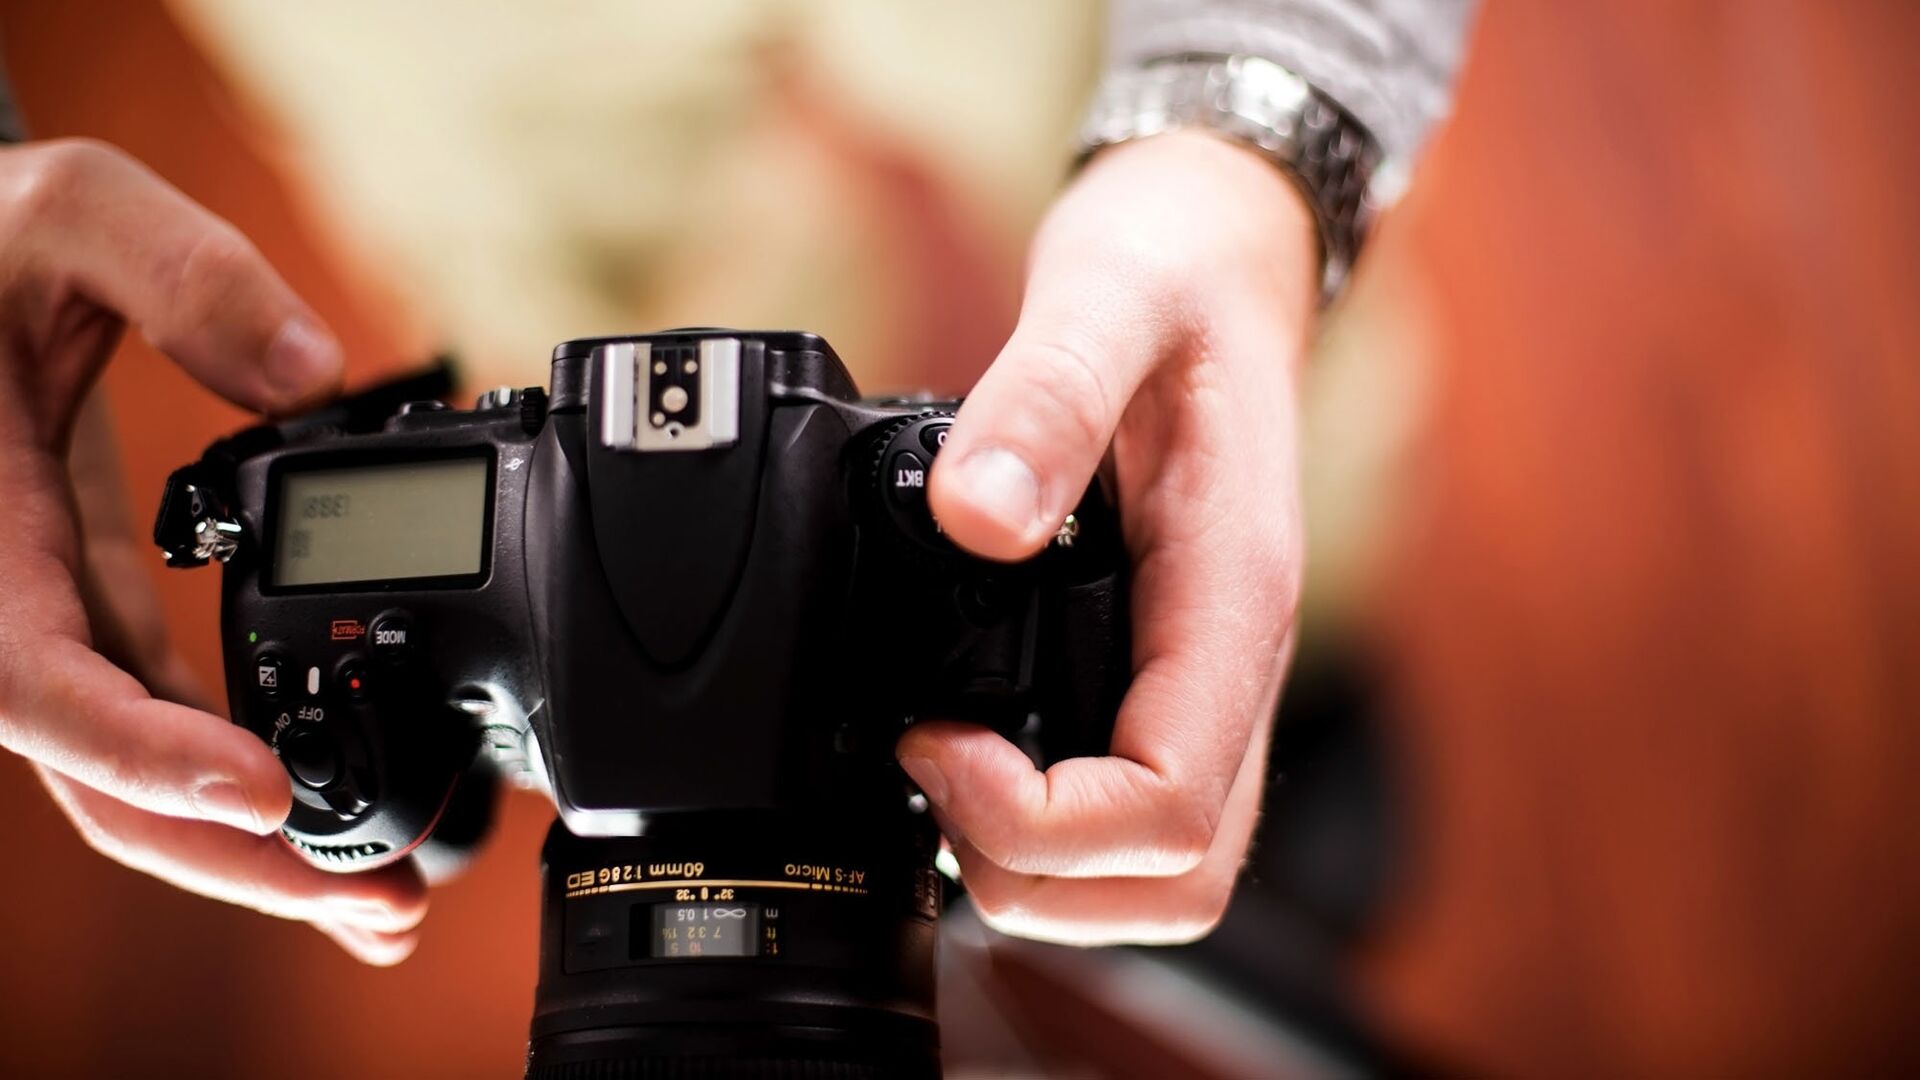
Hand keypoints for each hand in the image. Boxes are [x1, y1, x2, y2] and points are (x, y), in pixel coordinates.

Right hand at [0, 138, 424, 964]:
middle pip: (108, 781)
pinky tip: (320, 808)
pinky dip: (238, 777)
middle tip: (378, 908)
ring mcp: (58, 618)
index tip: (263, 796)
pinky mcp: (96, 607)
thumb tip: (314, 367)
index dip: (148, 753)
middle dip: (237, 861)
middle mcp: (12, 604)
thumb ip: (182, 275)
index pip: (44, 685)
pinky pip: (159, 720)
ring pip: (138, 774)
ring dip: (255, 849)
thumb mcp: (69, 211)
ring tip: (384, 902)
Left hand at [902, 131, 1315, 943]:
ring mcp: (1205, 680)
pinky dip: (1045, 824)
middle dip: (1032, 872)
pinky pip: (1129, 810)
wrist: (1217, 255)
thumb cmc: (1178, 275)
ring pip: (1157, 872)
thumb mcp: (1109, 297)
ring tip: (940, 766)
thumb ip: (1046, 398)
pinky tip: (965, 744)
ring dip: (1041, 868)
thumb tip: (972, 518)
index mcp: (1232, 598)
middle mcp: (1232, 664)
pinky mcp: (1164, 674)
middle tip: (928, 768)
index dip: (1036, 819)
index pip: (1166, 809)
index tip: (934, 738)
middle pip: (1171, 882)